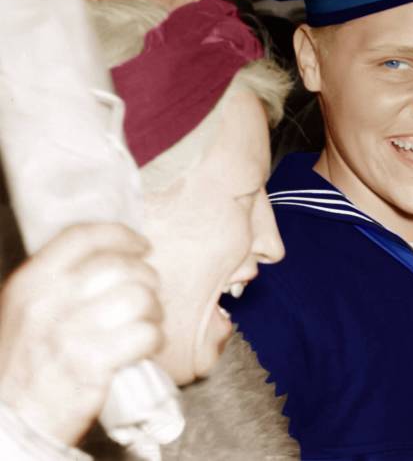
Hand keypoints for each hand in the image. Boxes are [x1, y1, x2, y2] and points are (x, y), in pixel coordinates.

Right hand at [0, 223, 163, 446]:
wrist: (10, 421)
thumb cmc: (22, 366)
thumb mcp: (25, 312)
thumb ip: (58, 283)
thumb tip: (111, 258)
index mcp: (31, 283)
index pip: (83, 237)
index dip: (121, 236)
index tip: (142, 245)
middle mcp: (49, 301)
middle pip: (122, 266)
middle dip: (147, 280)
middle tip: (147, 297)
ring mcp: (71, 331)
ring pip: (140, 297)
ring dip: (153, 311)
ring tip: (147, 324)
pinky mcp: (93, 361)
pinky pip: (145, 333)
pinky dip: (154, 339)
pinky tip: (145, 346)